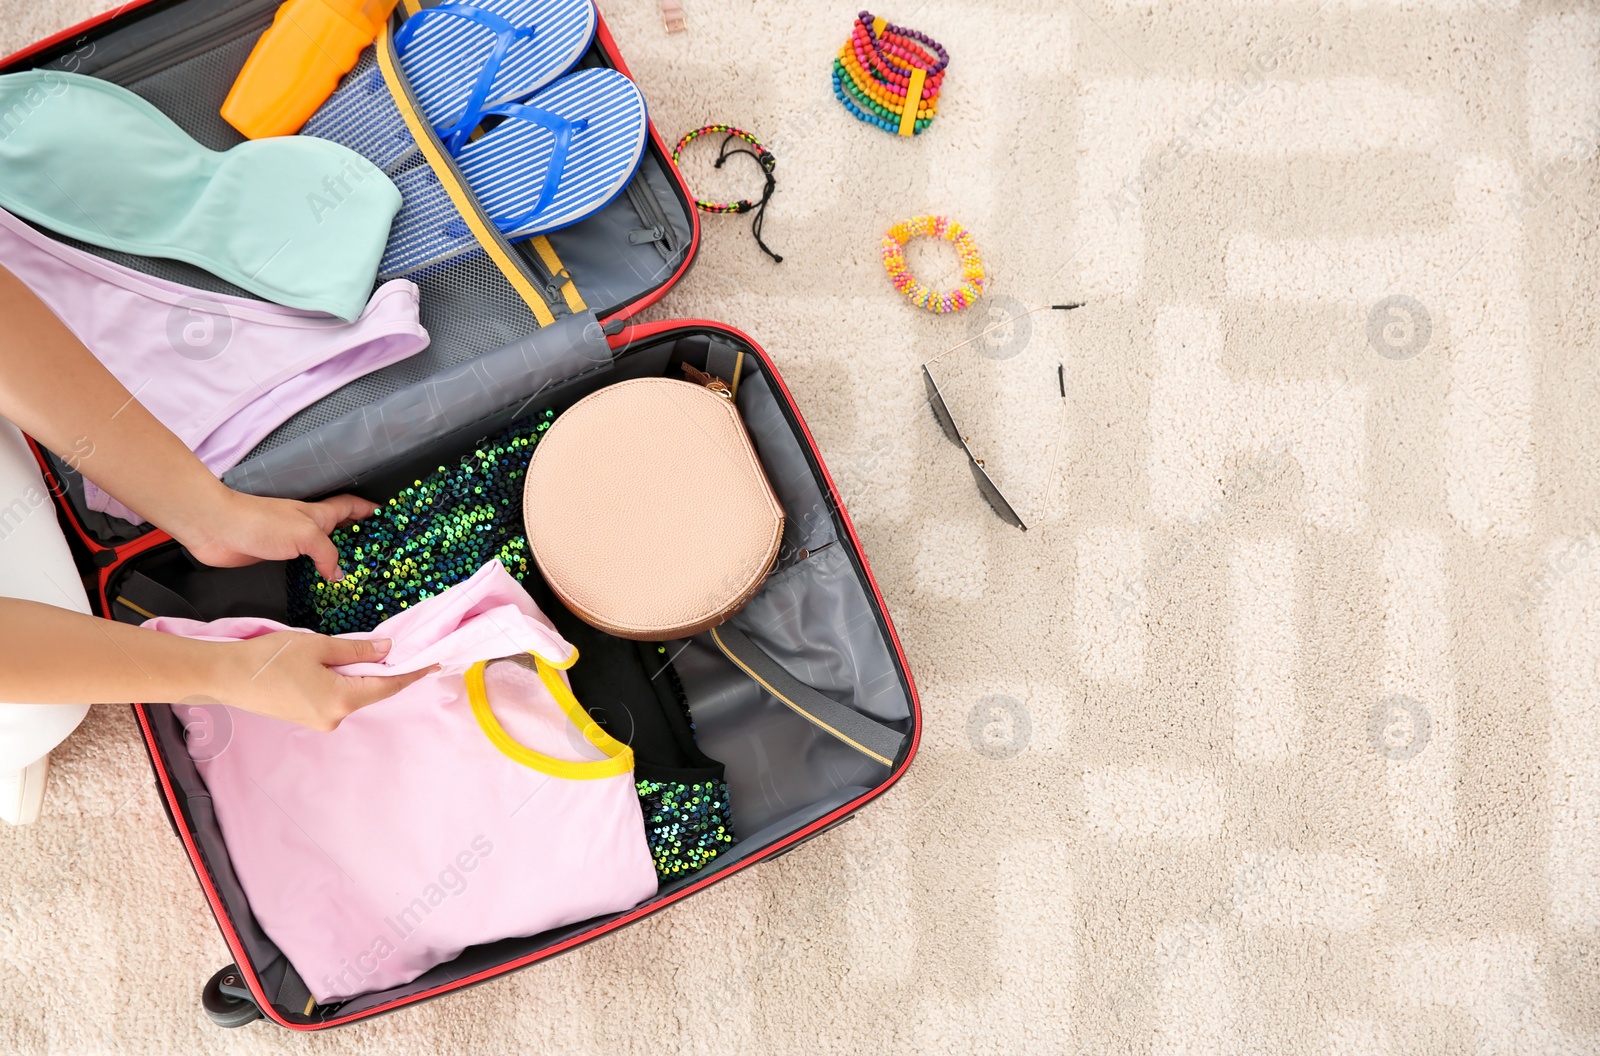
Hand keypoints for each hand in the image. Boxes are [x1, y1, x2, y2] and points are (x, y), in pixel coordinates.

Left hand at [169, 486, 377, 581]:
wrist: (217, 528)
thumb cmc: (260, 523)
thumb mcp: (305, 534)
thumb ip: (327, 553)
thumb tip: (338, 573)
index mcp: (319, 513)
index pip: (352, 506)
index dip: (370, 510)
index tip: (389, 519)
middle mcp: (308, 525)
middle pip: (341, 528)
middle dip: (360, 538)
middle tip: (378, 555)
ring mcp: (292, 541)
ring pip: (323, 548)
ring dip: (338, 558)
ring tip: (357, 574)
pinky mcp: (276, 555)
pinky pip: (304, 564)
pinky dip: (316, 572)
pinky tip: (321, 583)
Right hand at [208, 632, 436, 730]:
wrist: (226, 676)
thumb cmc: (270, 658)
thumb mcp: (318, 646)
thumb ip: (356, 650)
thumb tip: (387, 650)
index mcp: (342, 700)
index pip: (388, 686)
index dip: (412, 673)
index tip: (434, 663)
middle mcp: (335, 717)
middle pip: (372, 691)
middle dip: (386, 671)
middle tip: (403, 649)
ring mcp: (320, 721)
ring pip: (353, 694)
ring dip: (362, 674)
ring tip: (367, 651)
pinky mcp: (307, 718)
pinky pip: (336, 697)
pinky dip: (344, 681)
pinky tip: (341, 665)